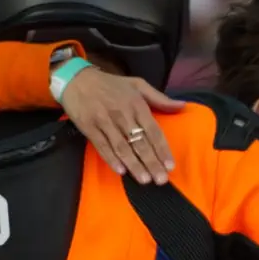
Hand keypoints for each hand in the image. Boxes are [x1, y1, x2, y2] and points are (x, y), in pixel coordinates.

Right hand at [58, 66, 178, 184]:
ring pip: (122, 147)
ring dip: (134, 164)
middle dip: (151, 162)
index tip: (170, 165)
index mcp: (136, 104)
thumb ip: (160, 98)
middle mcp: (122, 114)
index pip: (153, 130)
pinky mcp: (89, 128)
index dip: (162, 149)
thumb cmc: (110, 84)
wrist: (76, 79)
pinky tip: (121, 171)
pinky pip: (102, 146)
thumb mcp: (137, 84)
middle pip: (140, 142)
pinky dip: (111, 159)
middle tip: (161, 179)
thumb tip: (182, 106)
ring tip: (144, 180)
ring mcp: (105, 121)